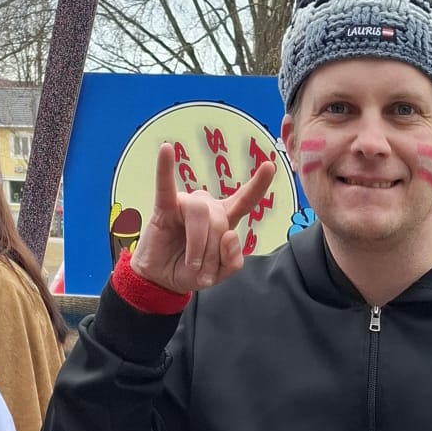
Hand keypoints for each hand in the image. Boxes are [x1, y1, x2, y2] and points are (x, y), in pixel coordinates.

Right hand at [130, 143, 277, 294]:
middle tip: (202, 272)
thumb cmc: (190, 271)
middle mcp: (207, 207)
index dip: (258, 184)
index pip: (245, 199)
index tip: (269, 166)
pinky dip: (165, 168)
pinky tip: (165, 150)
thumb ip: (233, 261)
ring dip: (198, 247)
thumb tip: (231, 234)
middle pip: (220, 222)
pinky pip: (165, 185)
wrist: (161, 281)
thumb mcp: (219, 274)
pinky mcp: (164, 207)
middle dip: (212, 253)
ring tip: (191, 264)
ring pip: (201, 215)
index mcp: (224, 218)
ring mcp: (186, 205)